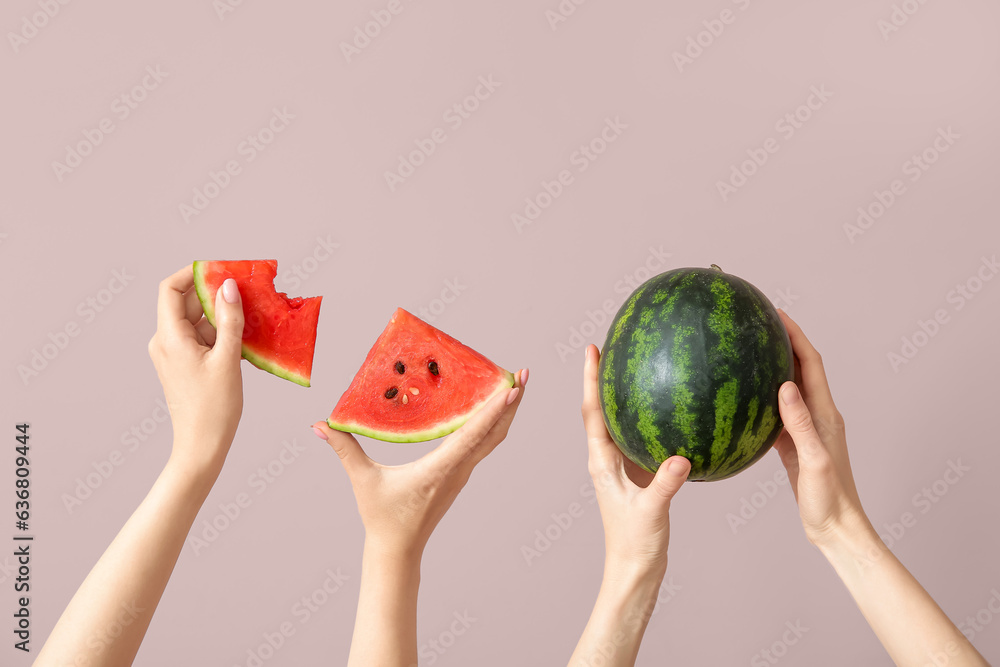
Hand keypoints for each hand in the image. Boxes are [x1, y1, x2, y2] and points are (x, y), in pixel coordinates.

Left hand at [147, 264, 244, 474]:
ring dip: (222, 313)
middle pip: (185, 302)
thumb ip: (230, 320)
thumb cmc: (214, 407)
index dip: (193, 273)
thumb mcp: (227, 359)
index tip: (221, 268)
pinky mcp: (185, 364)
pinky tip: (245, 334)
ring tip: (251, 310)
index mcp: (169, 338)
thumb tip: (228, 286)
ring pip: (197, 320)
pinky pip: (202, 337)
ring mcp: (174, 353)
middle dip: (214, 292)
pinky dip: (221, 332)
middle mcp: (166, 342)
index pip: (170, 288)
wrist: (202, 445)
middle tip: (244, 287)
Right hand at [312, 368, 526, 559]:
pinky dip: (490, 424)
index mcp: (441, 467)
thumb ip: (343, 448)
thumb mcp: (362, 480)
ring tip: (514, 384)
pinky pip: (482, 445)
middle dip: (512, 402)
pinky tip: (488, 408)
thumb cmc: (382, 517)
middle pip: (495, 431)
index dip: (494, 409)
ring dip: (505, 412)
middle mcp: (459, 469)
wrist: (399, 551)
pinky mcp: (460, 475)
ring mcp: (463, 473)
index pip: (474, 433)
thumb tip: (320, 424)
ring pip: (493, 438)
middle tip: (524, 374)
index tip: (512, 387)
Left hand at [581, 345, 689, 575]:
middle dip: (603, 378)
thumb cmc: (634, 544)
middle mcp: (607, 459)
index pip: (592, 412)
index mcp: (601, 462)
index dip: (591, 380)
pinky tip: (670, 410)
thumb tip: (682, 459)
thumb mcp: (650, 512)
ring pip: (620, 423)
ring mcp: (622, 467)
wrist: (635, 570)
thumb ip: (665, 485)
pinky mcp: (639, 476)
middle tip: (609, 346)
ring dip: (622, 397)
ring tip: (634, 367)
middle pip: (601, 409)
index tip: (592, 349)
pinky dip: (650, 421)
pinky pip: (642, 439)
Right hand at [771, 309, 868, 546]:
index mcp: (825, 415)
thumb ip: (800, 424)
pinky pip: (780, 412)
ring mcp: (808, 430)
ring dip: (776, 366)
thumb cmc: (828, 499)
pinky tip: (748, 395)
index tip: (777, 314)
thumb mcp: (813, 461)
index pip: (811, 365)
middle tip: (761, 322)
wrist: (835, 528)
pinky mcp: (796, 445)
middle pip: (803, 369)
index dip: (796, 336)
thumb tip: (785, 386)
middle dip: (785, 342)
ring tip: (753, 349)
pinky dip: (766, 396)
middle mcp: (820, 417)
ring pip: (791, 388)